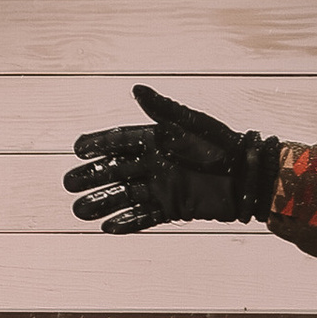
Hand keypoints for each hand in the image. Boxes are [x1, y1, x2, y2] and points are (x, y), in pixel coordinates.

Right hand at [63, 87, 280, 232]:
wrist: (247, 176)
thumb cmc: (222, 144)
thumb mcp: (191, 123)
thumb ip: (163, 110)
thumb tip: (136, 89)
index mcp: (156, 140)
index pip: (119, 141)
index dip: (98, 144)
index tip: (77, 149)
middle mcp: (154, 163)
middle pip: (115, 170)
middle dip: (91, 177)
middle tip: (69, 183)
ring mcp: (161, 187)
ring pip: (124, 196)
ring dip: (102, 203)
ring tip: (79, 211)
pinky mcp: (172, 208)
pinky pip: (145, 217)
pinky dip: (127, 222)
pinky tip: (107, 228)